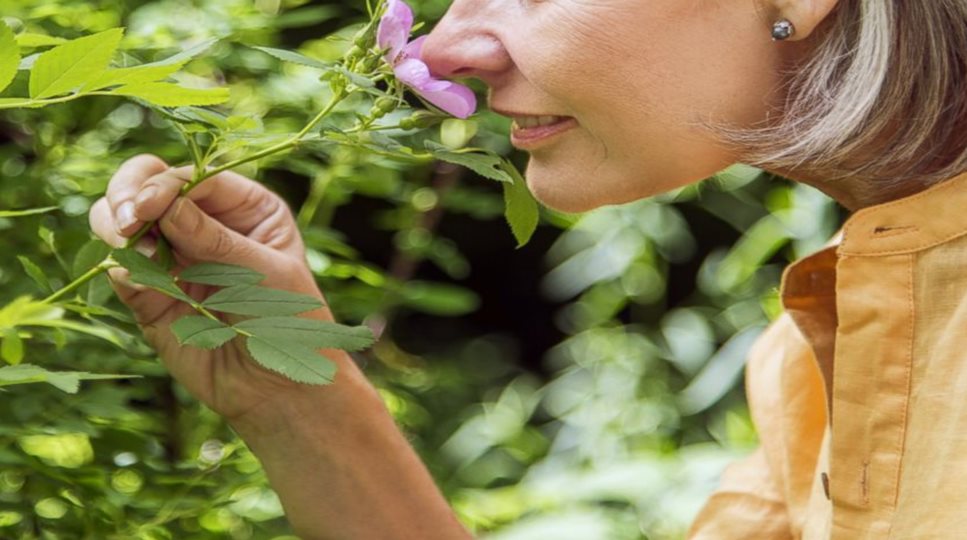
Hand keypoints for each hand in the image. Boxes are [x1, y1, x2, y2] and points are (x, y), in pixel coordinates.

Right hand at [89, 154, 354, 425]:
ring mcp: (174, 256)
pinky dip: (121, 268)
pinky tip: (138, 280)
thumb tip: (162, 205)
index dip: (166, 183)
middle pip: (147, 184)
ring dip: (116, 225)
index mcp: (244, 207)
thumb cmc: (290, 323)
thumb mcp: (262, 272)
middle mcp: (204, 223)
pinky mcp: (150, 294)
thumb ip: (213, 239)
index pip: (194, 177)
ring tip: (130, 245)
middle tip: (126, 221)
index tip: (149, 206)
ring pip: (122, 220)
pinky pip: (121, 269)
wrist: (279, 389)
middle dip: (129, 194)